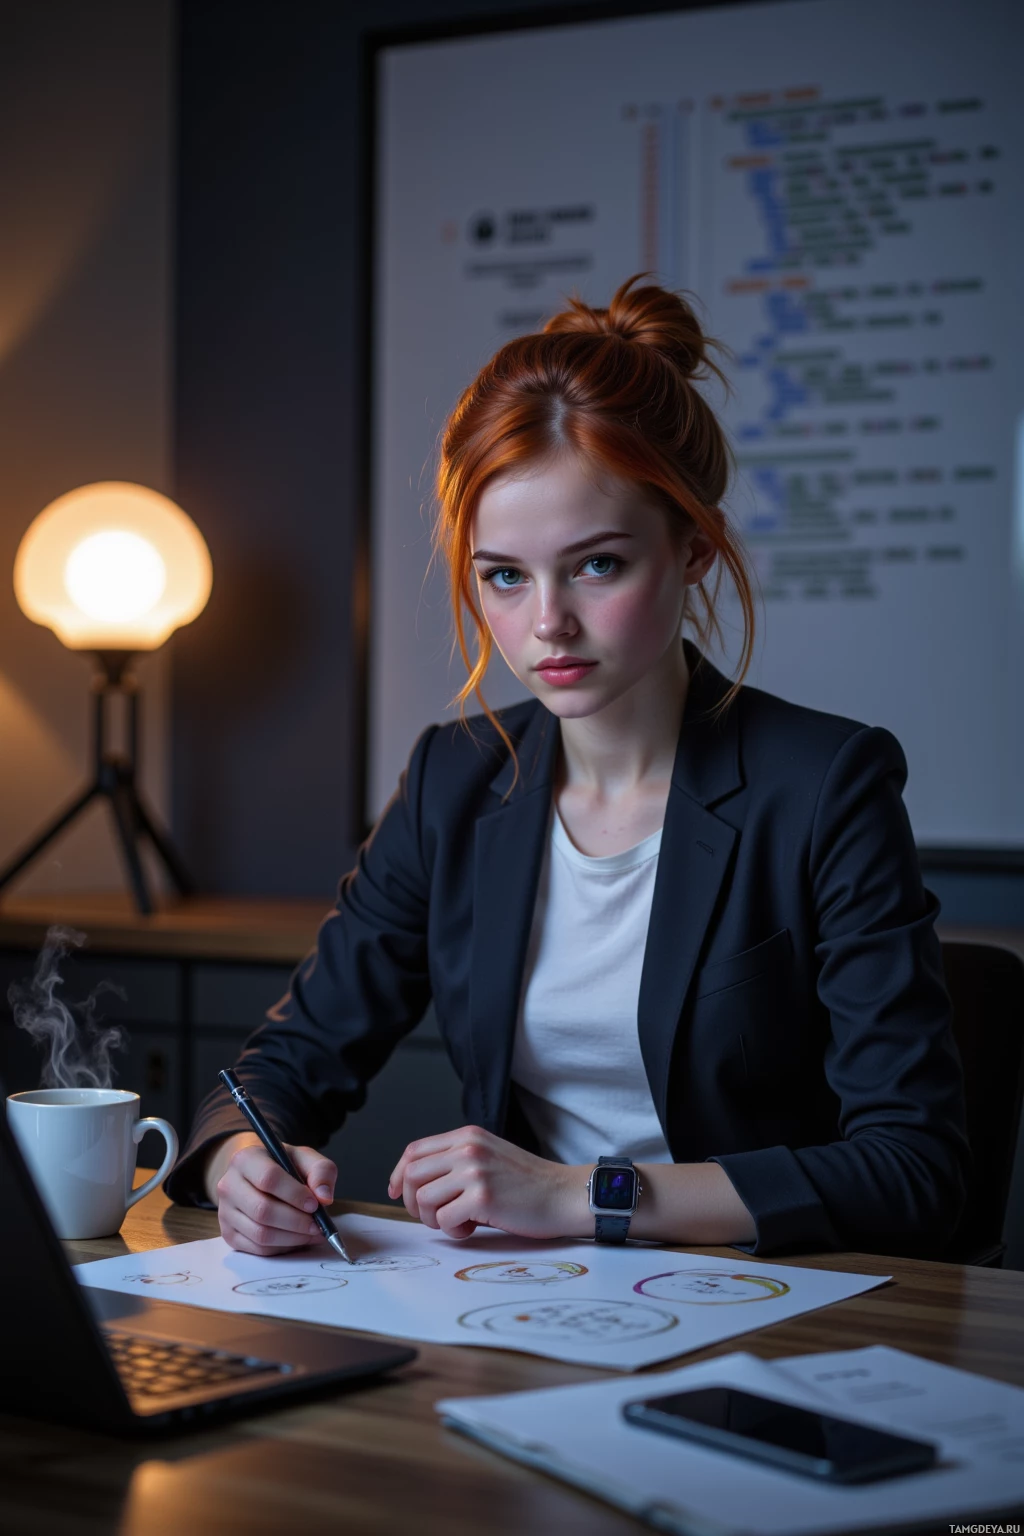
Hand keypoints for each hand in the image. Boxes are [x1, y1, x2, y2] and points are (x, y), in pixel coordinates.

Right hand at [205, 1131, 338, 1255]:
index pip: (268, 1178)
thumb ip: (321, 1171)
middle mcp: (228, 1185)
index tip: (315, 1204)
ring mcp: (224, 1212)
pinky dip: (282, 1248)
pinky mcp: (228, 1234)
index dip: (295, 1194)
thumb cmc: (284, 1167)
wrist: (258, 1177)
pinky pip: (257, 1249)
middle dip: (296, 1221)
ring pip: (260, 1234)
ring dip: (292, 1238)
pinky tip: (297, 1239)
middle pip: (262, 1210)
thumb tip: (324, 1197)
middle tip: (318, 1226)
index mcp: (245, 1159)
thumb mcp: (305, 1158)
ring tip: (312, 1233)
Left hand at [387, 1125, 586, 1240]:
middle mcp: (467, 1148)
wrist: (563, 1194)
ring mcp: (474, 1171)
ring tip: (458, 1222)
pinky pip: (443, 1219)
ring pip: (422, 1199)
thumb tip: (415, 1185)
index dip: (398, 1174)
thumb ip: (456, 1161)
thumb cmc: (528, 1183)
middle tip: (431, 1216)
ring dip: (432, 1219)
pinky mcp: (482, 1197)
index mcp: (468, 1135)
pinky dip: (452, 1230)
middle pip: (411, 1174)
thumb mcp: (489, 1156)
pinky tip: (472, 1228)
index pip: (414, 1150)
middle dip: (411, 1202)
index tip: (396, 1192)